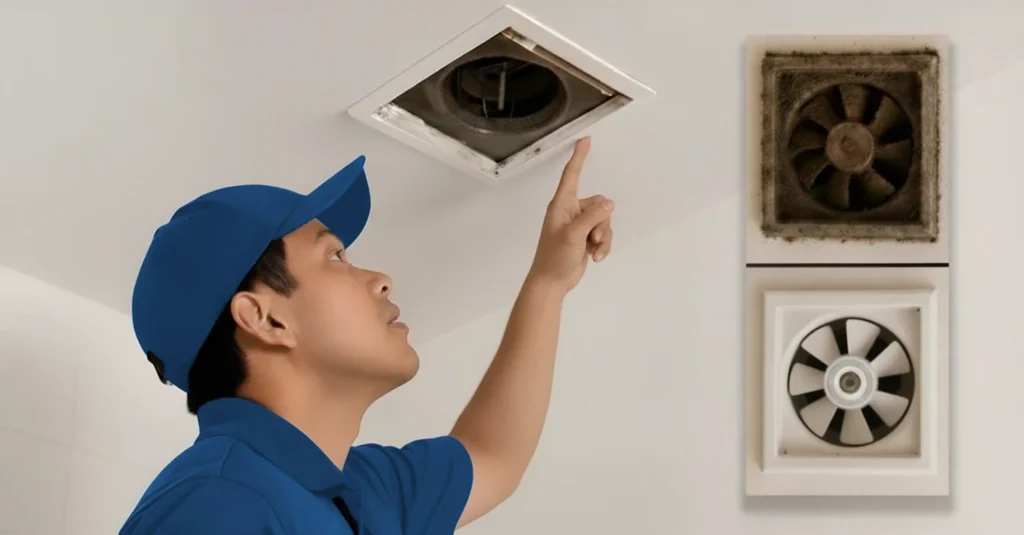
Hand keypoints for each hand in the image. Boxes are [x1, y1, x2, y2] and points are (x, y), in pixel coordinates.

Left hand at [527, 137, 614, 293]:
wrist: (551, 282)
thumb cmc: (555, 257)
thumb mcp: (574, 234)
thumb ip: (593, 216)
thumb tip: (610, 203)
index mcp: (562, 204)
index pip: (572, 175)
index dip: (579, 157)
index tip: (586, 140)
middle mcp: (570, 211)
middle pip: (599, 204)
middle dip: (602, 222)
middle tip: (592, 238)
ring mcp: (579, 225)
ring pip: (604, 220)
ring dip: (603, 237)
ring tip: (594, 250)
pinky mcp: (585, 237)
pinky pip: (603, 233)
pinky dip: (603, 245)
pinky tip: (596, 257)